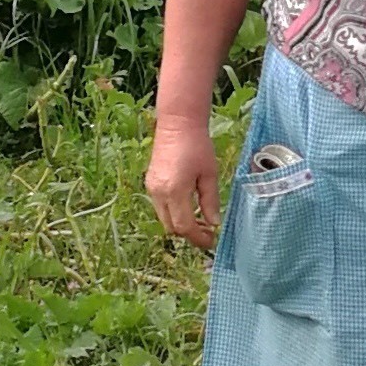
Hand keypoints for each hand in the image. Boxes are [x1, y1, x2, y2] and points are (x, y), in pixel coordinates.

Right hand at [145, 116, 222, 249]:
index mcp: (175, 190)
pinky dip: (174, 213)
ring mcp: (152, 188)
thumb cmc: (198, 146)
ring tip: (201, 220)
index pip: (184, 226)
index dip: (198, 238)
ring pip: (165, 218)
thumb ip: (210, 201)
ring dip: (181, 224)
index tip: (211, 240)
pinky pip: (161, 207)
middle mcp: (159, 192)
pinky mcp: (150, 183)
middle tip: (208, 232)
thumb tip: (214, 223)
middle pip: (172, 227)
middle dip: (189, 233)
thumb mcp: (210, 174)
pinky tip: (189, 207)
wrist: (178, 124)